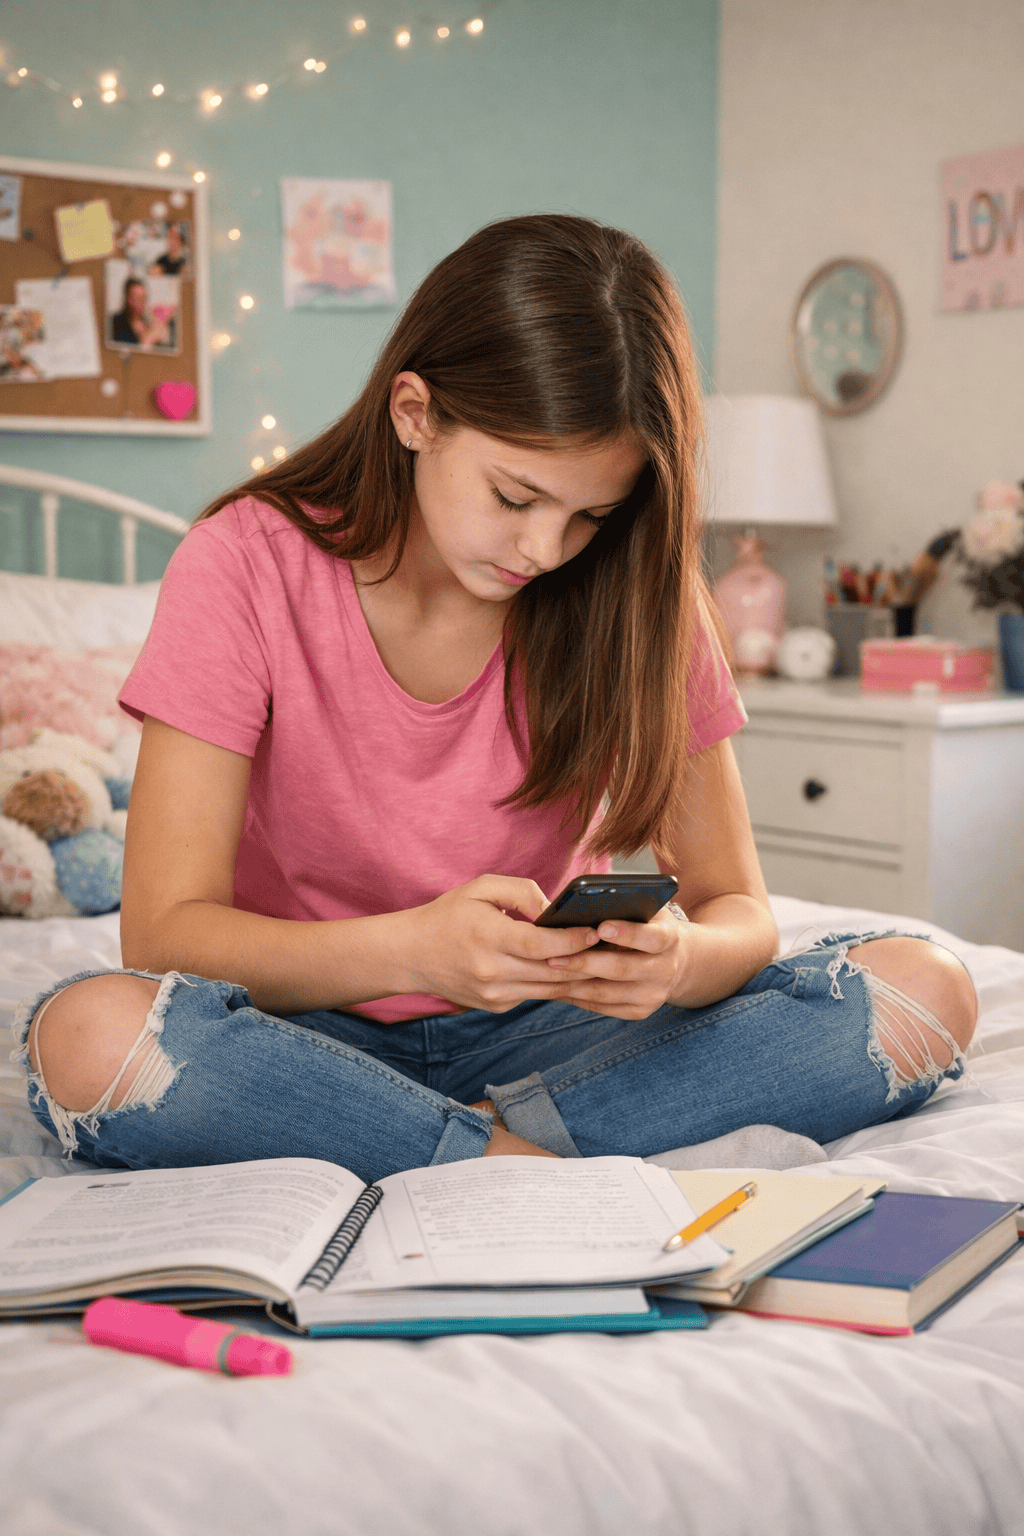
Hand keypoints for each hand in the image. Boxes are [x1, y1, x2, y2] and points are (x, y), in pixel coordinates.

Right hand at [401, 875, 600, 1012]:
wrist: (411, 955)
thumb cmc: (448, 915)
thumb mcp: (479, 888)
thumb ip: (521, 891)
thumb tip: (554, 909)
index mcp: (487, 937)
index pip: (540, 945)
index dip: (572, 940)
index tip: (596, 930)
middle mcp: (491, 972)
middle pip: (552, 971)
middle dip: (586, 960)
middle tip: (613, 946)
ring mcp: (494, 994)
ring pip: (550, 989)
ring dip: (578, 976)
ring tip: (604, 960)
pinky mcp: (497, 1005)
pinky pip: (536, 994)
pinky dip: (556, 983)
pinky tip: (574, 971)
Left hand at [544, 908, 688, 1019]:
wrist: (673, 962)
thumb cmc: (648, 926)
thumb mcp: (646, 911)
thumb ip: (624, 907)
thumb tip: (583, 906)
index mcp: (670, 939)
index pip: (652, 938)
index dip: (628, 934)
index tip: (600, 927)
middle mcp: (665, 970)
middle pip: (622, 969)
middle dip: (585, 963)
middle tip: (553, 957)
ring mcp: (652, 996)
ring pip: (606, 993)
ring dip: (573, 984)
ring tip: (546, 973)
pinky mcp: (639, 1012)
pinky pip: (602, 1007)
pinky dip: (576, 997)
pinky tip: (556, 986)